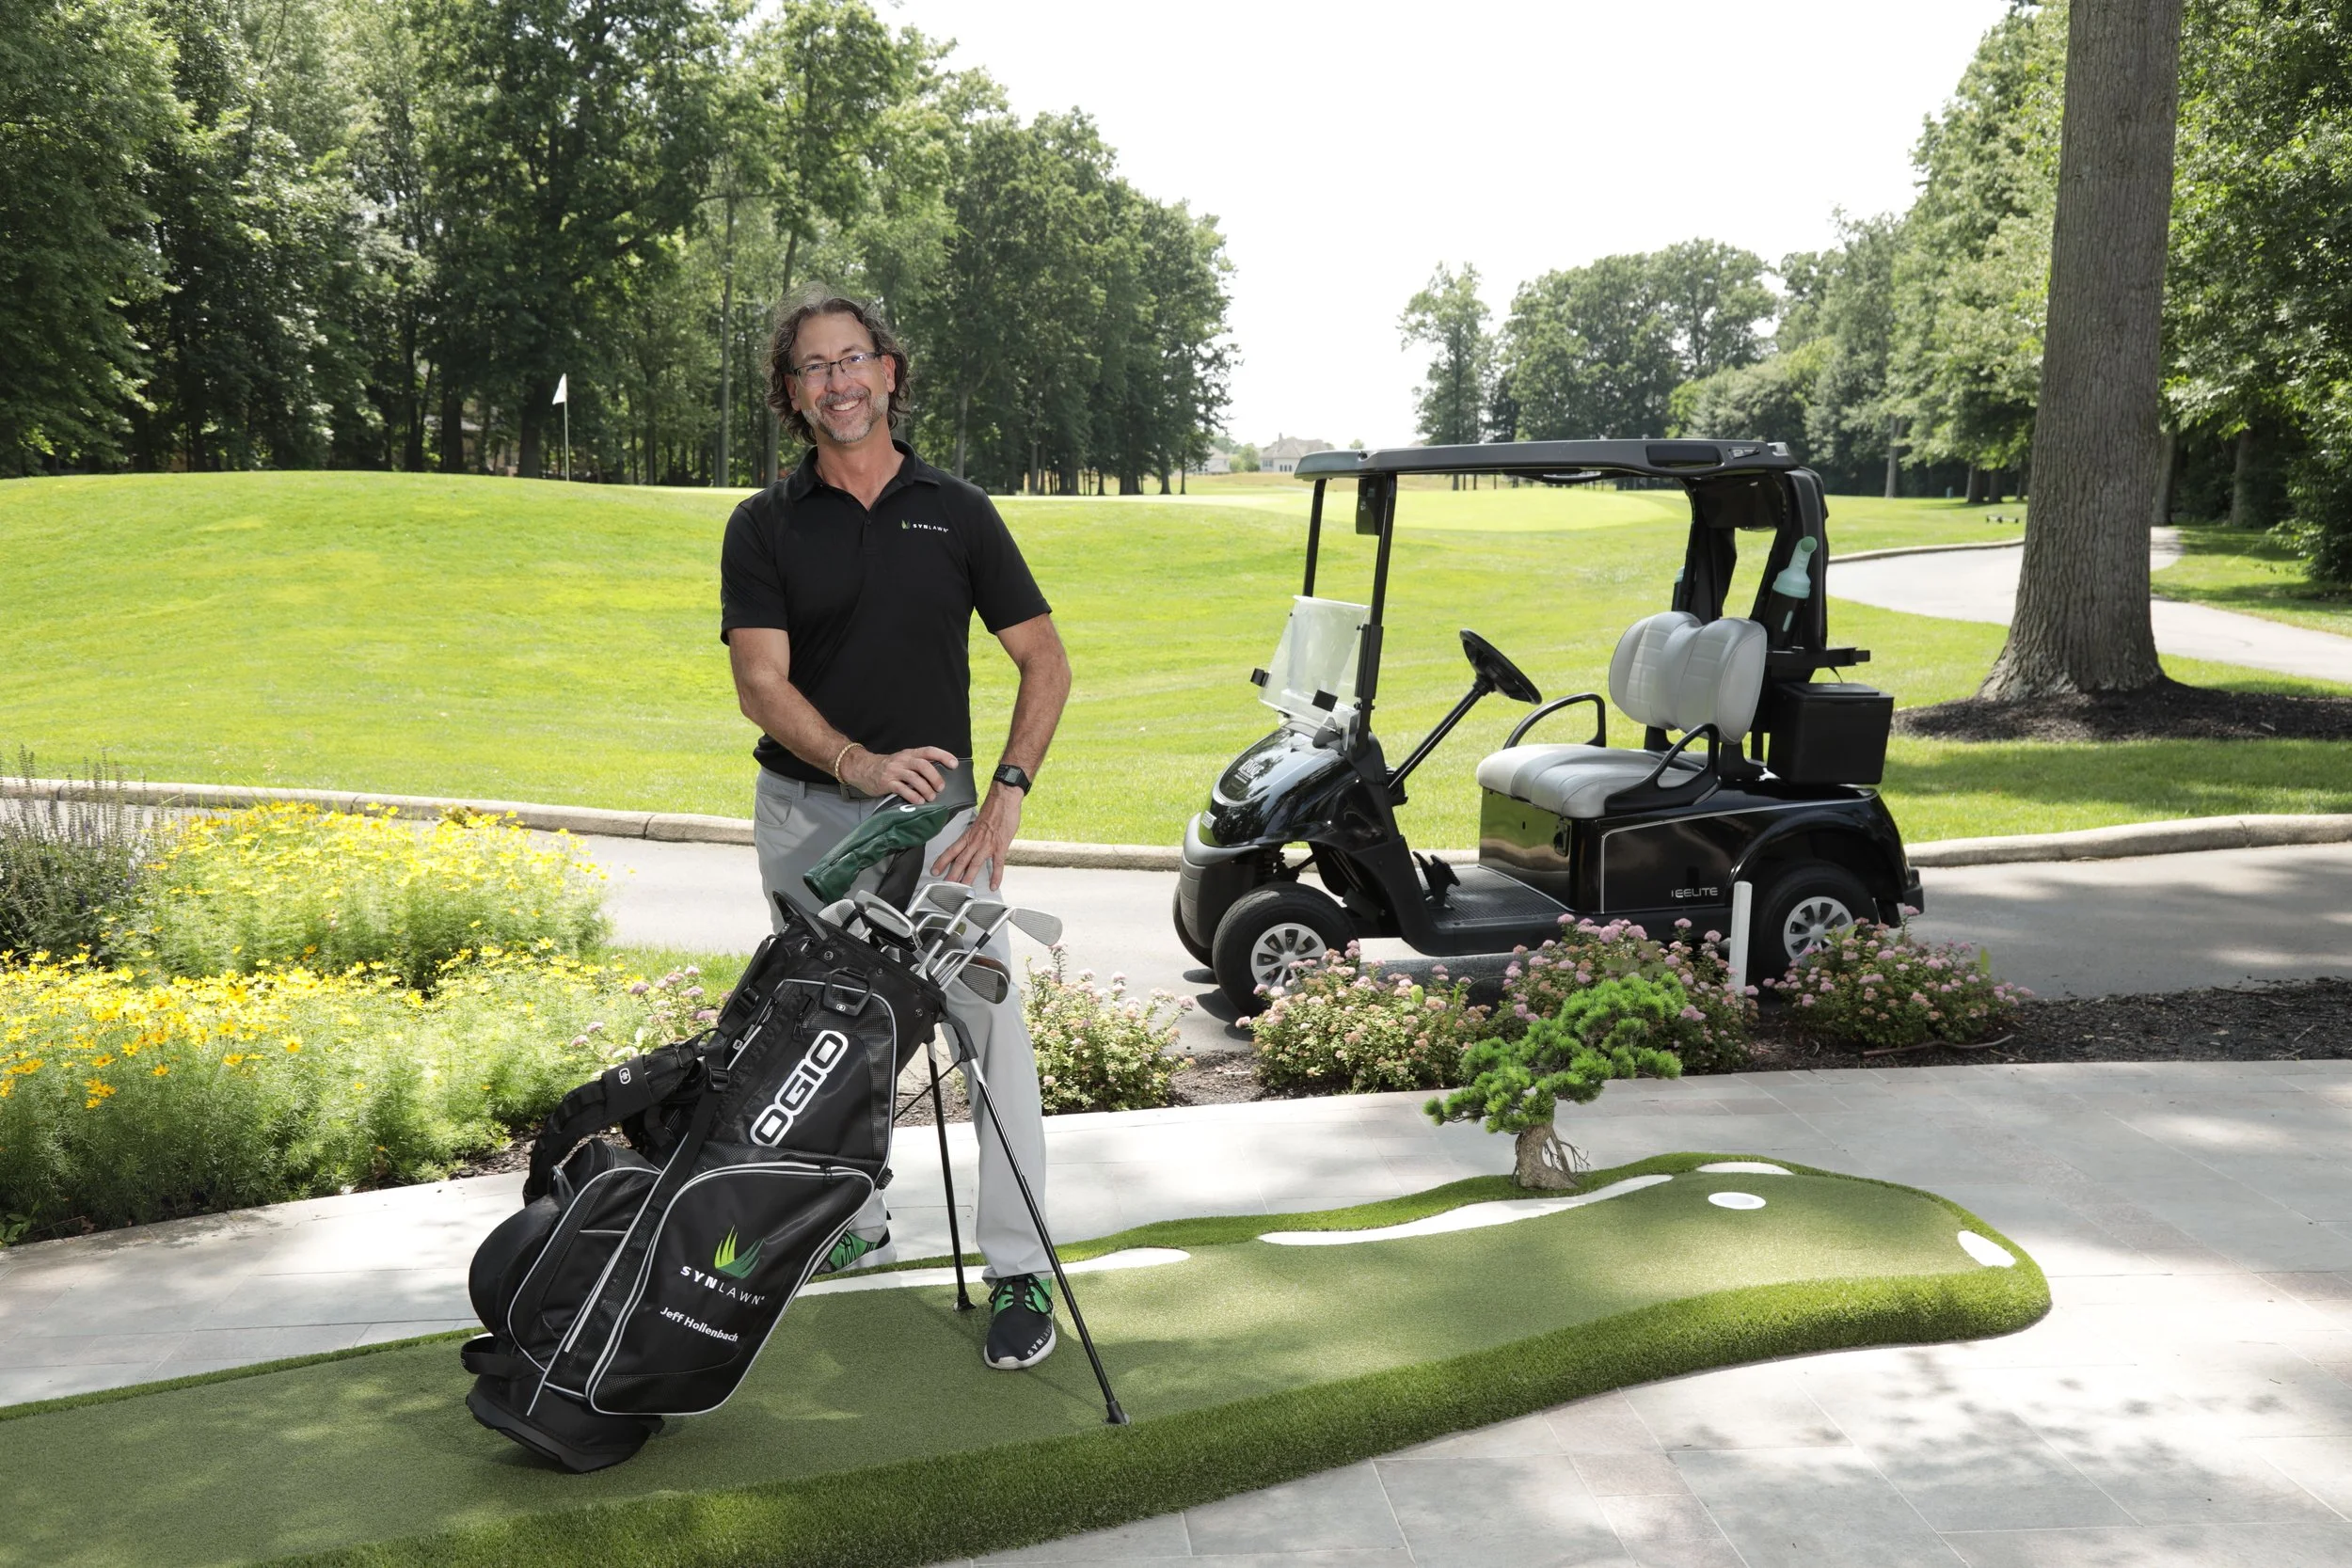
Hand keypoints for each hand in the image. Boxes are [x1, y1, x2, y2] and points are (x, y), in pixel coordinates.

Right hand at [844, 745, 958, 803]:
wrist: (863, 769)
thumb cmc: (889, 767)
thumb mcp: (904, 761)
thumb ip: (918, 765)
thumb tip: (939, 776)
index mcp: (910, 753)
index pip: (929, 751)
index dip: (943, 756)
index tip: (954, 764)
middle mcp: (903, 760)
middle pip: (923, 765)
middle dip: (935, 776)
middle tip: (941, 787)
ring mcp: (894, 771)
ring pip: (914, 778)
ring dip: (926, 788)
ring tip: (931, 797)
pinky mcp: (887, 782)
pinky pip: (902, 789)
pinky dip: (912, 796)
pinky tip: (919, 801)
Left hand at [932, 786, 1020, 889]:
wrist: (1004, 799)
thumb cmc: (993, 808)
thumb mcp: (978, 821)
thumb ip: (975, 833)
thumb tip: (972, 841)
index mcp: (969, 835)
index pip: (952, 850)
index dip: (942, 861)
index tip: (935, 870)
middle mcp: (976, 841)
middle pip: (961, 860)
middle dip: (952, 874)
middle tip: (945, 885)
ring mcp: (988, 845)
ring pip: (975, 864)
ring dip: (968, 877)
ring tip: (963, 888)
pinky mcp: (1001, 846)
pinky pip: (997, 864)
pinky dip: (995, 876)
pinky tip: (993, 885)